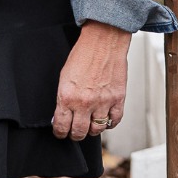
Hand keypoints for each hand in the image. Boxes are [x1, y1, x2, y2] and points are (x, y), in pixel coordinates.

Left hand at [52, 22, 131, 140]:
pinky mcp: (118, 99)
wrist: (103, 42)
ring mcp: (103, 102)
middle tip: (75, 132)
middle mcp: (85, 102)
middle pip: (79, 133)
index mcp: (67, 96)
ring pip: (97, 129)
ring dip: (92, 129)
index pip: (62, 126)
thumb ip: (63, 98)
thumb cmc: (82, 55)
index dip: (60, 133)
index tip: (61, 132)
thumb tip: (60, 116)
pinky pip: (114, 121)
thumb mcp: (64, 77)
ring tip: (89, 124)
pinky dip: (109, 123)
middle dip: (75, 135)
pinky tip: (105, 119)